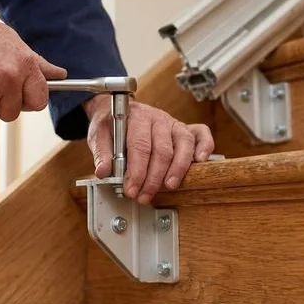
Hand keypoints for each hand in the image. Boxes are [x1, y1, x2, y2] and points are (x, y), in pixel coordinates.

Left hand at [84, 95, 214, 203]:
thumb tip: (103, 172)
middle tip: (144, 195)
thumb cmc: (110, 123)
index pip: (140, 146)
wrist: (117, 108)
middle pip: (162, 150)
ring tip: (168, 186)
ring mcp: (173, 123)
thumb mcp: (98, 134)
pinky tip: (200, 161)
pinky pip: (201, 134)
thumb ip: (101, 152)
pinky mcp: (184, 128)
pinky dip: (205, 146)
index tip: (132, 189)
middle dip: (153, 178)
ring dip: (177, 169)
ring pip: (183, 144)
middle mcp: (158, 118)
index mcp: (137, 116)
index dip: (137, 171)